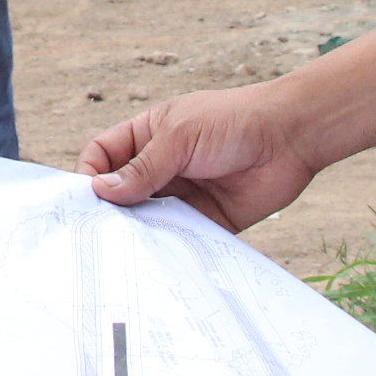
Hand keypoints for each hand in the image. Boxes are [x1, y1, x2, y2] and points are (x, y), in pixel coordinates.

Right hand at [78, 83, 322, 233]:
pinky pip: (177, 237)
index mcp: (148, 135)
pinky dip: (166, 246)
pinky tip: (158, 253)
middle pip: (120, 192)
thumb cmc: (234, 122)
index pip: (103, 156)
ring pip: (145, 218)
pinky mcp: (205, 219)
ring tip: (126, 245)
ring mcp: (182, 194)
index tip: (85, 199)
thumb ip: (142, 168)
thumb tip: (102, 192)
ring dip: (136, 231)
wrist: (290, 138)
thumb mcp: (179, 137)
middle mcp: (161, 166)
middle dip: (109, 210)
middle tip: (99, 230)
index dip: (90, 175)